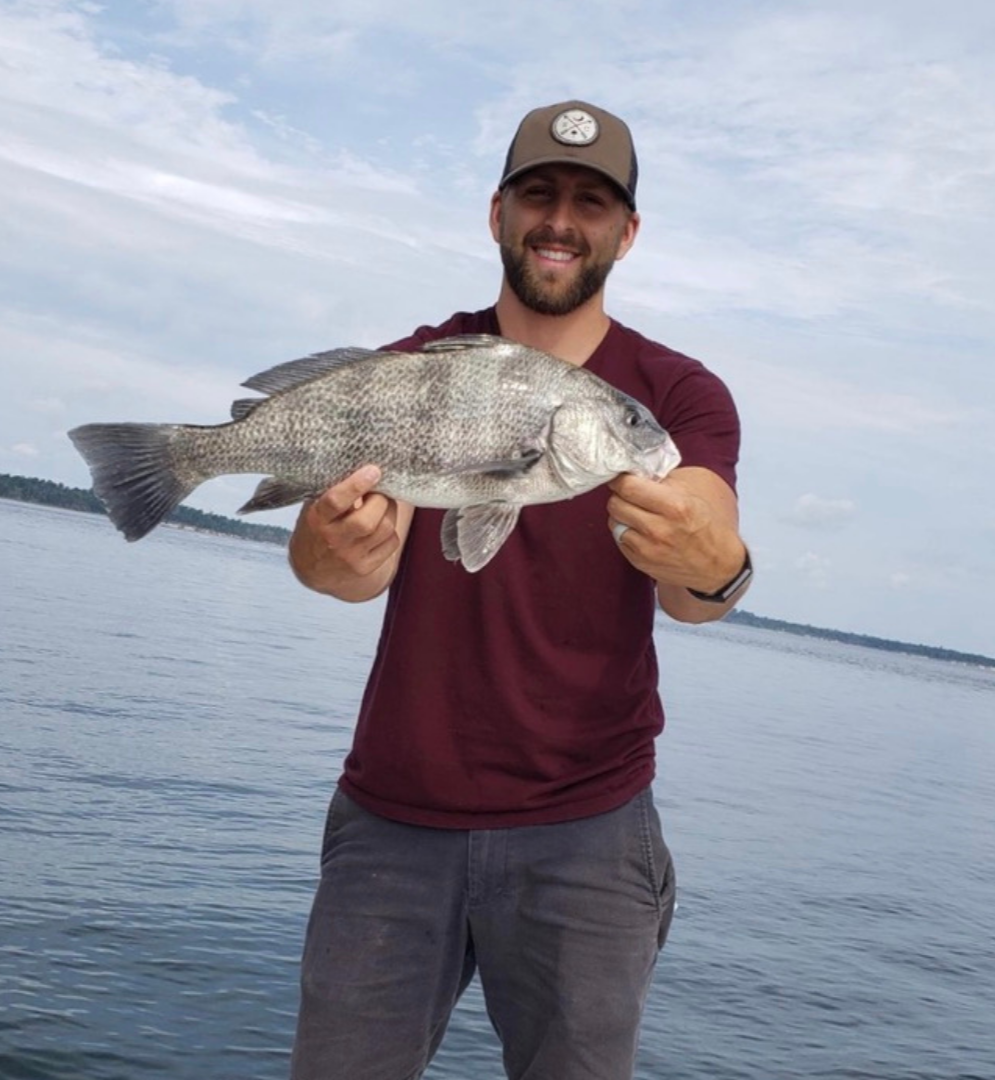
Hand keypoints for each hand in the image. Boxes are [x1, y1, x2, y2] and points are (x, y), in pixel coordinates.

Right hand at [288, 465, 406, 599]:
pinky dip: (391, 530)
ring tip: (382, 506)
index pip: (336, 501)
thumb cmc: (316, 529)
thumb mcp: (314, 508)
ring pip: (385, 529)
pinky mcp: (365, 567)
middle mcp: (333, 539)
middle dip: (380, 499)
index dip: (357, 485)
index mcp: (317, 519)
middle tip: (380, 491)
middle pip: (367, 520)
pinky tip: (380, 527)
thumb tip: (360, 464)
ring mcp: (350, 557)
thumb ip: (331, 489)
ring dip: (389, 512)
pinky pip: (392, 543)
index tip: (373, 471)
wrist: (312, 568)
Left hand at [606, 467, 744, 593]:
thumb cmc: (711, 524)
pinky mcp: (640, 562)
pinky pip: (619, 539)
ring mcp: (647, 549)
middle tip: (630, 494)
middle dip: (620, 495)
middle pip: (615, 504)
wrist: (718, 566)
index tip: (622, 476)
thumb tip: (639, 471)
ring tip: (638, 513)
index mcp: (675, 506)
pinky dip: (626, 532)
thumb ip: (667, 478)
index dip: (621, 479)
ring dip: (622, 515)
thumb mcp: (698, 490)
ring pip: (613, 522)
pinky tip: (641, 530)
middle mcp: (658, 529)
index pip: (628, 487)